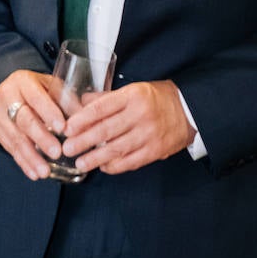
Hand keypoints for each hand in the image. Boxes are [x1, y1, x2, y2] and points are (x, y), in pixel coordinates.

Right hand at [0, 69, 66, 180]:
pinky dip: (23, 163)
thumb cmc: (35, 89)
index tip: (62, 128)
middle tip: (57, 152)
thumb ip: (66, 101)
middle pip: (24, 120)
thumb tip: (85, 119)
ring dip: (31, 157)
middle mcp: (8, 97)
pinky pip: (10, 149)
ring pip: (15, 138)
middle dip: (41, 138)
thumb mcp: (49, 86)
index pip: (36, 97)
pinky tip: (34, 174)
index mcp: (23, 82)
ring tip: (45, 172)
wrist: (6, 91)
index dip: (49, 112)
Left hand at [62, 79, 194, 174]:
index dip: (82, 119)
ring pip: (117, 148)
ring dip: (96, 158)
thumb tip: (82, 102)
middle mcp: (140, 115)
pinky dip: (115, 166)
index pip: (102, 108)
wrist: (188, 109)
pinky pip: (131, 161)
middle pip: (106, 129)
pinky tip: (103, 167)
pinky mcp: (155, 151)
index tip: (68, 127)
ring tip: (81, 163)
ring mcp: (148, 134)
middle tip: (68, 148)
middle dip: (84, 140)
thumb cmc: (156, 99)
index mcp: (132, 96)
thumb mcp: (133, 90)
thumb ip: (107, 98)